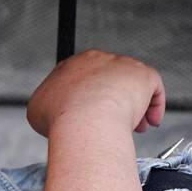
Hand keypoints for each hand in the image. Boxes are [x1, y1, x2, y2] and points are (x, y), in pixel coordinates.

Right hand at [27, 50, 165, 136]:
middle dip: (113, 104)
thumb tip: (52, 112)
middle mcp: (98, 60)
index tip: (91, 117)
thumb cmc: (61, 118)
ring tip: (134, 129)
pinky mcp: (143, 75)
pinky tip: (149, 122)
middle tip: (113, 125)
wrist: (84, 120)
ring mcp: (122, 65)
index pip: (85, 80)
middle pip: (110, 82)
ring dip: (135, 109)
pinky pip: (153, 90)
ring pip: (132, 87)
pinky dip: (153, 107)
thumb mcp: (38, 109)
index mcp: (72, 66)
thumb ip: (48, 105)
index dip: (89, 102)